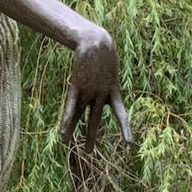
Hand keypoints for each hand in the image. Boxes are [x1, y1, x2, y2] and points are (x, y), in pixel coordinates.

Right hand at [59, 26, 131, 151]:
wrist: (96, 40)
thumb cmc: (103, 48)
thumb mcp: (110, 63)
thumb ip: (107, 73)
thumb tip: (106, 72)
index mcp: (113, 90)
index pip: (120, 113)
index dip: (125, 127)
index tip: (129, 143)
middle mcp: (101, 94)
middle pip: (95, 119)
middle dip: (91, 135)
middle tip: (88, 152)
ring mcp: (89, 90)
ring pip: (81, 114)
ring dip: (75, 130)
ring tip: (68, 144)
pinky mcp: (77, 86)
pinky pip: (71, 106)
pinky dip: (67, 120)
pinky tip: (62, 132)